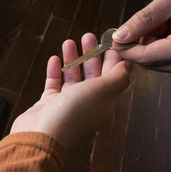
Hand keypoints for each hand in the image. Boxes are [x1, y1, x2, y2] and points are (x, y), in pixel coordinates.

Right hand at [11, 34, 131, 149]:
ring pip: (73, 77)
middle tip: (88, 36)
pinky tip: (54, 58)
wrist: (42, 135)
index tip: (110, 41)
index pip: (113, 76)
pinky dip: (55, 71)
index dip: (112, 58)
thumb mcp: (103, 90)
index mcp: (105, 102)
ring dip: (72, 59)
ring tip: (69, 41)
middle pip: (93, 75)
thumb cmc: (74, 113)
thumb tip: (128, 64)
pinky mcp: (49, 105)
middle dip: (91, 54)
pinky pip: (54, 84)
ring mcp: (67, 105)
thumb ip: (118, 76)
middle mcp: (88, 104)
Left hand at [112, 0, 170, 76]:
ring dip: (154, 47)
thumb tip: (118, 37)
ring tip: (166, 23)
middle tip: (145, 23)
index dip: (127, 50)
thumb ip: (144, 19)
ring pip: (161, 64)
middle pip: (152, 63)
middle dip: (142, 45)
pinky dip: (165, 49)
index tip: (112, 39)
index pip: (147, 57)